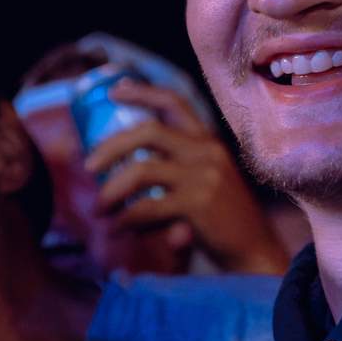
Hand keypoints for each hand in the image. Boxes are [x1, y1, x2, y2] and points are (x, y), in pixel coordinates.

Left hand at [88, 81, 288, 274]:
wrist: (254, 250)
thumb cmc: (220, 220)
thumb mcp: (204, 181)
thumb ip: (174, 168)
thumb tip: (118, 167)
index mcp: (207, 142)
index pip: (174, 102)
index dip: (142, 92)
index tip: (114, 90)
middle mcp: (206, 152)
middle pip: (147, 132)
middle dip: (110, 147)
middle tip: (88, 167)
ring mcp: (203, 176)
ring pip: (140, 171)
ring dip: (110, 192)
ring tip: (98, 211)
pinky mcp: (197, 204)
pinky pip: (145, 208)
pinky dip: (124, 220)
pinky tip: (118, 230)